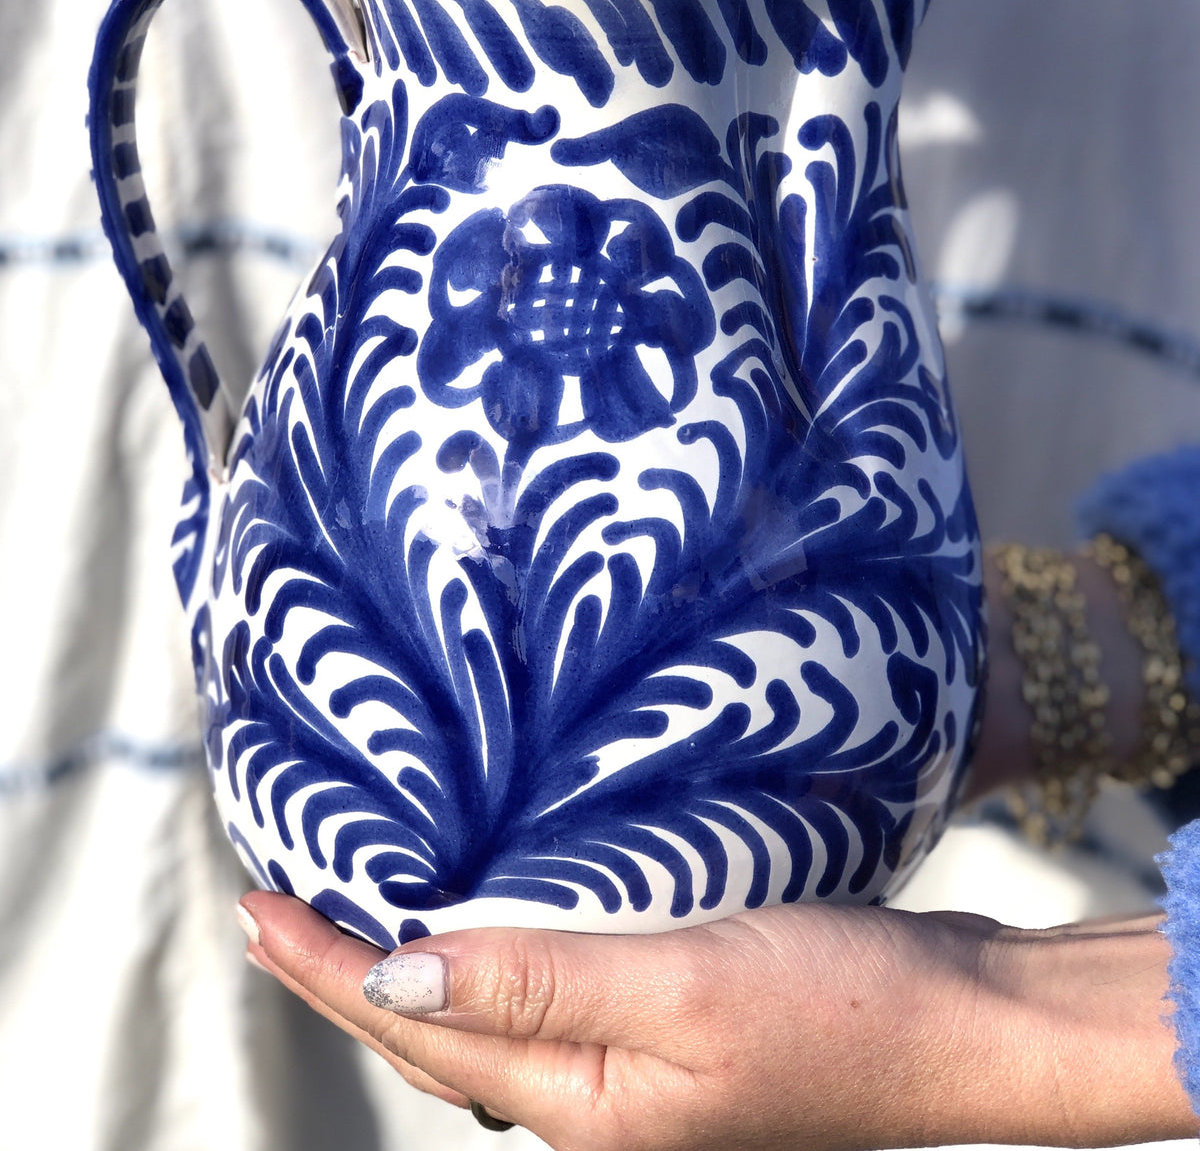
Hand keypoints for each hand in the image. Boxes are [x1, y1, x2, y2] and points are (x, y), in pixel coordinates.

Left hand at [237, 890, 1190, 1149]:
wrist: (970, 1031)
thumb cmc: (847, 1011)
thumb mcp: (684, 986)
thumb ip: (540, 979)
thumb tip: (394, 972)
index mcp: (587, 1110)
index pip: (418, 1031)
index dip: (328, 969)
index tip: (256, 906)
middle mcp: (598, 1107)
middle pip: (438, 1039)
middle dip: (346, 975)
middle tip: (273, 908)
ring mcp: (638, 1078)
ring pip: (488, 1024)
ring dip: (411, 968)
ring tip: (354, 915)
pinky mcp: (676, 1036)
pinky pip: (551, 1002)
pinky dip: (494, 962)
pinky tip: (492, 925)